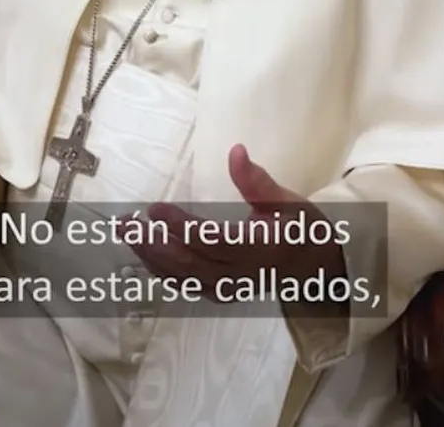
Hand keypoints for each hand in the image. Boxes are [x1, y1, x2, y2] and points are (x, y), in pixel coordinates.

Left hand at [125, 144, 347, 290]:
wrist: (317, 267)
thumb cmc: (303, 229)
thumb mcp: (287, 200)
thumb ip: (257, 181)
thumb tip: (235, 151)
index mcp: (259, 249)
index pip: (212, 241)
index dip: (180, 227)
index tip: (154, 208)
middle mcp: (241, 273)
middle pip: (189, 262)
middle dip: (153, 243)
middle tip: (126, 222)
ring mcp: (230, 287)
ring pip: (183, 277)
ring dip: (152, 257)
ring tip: (128, 233)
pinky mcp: (222, 292)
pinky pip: (187, 285)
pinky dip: (163, 271)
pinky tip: (146, 253)